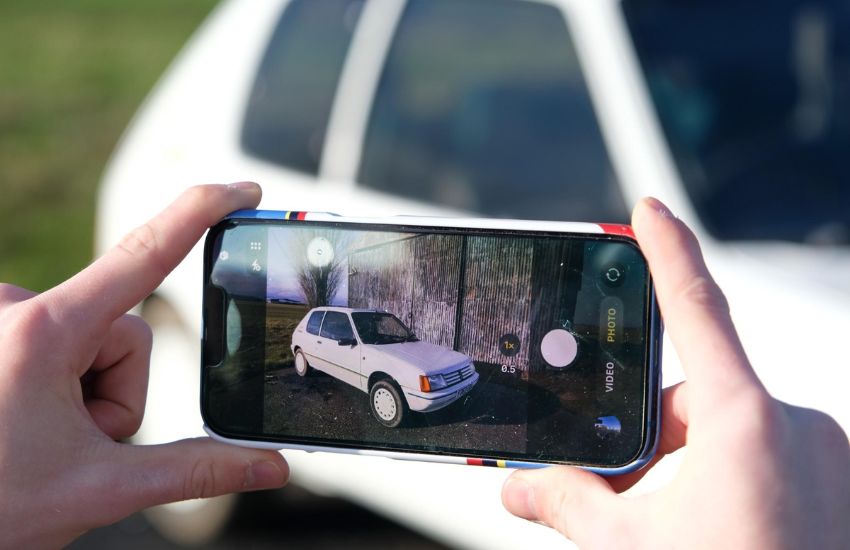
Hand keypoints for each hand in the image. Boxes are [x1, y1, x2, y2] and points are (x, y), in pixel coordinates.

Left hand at [0, 183, 288, 547]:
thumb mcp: (102, 487)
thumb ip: (196, 469)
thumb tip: (270, 464)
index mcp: (44, 333)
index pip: (145, 254)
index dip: (200, 214)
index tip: (240, 190)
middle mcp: (13, 309)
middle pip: (124, 334)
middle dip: (118, 393)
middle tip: (73, 443)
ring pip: (94, 341)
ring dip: (90, 392)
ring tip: (44, 436)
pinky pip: (61, 339)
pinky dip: (64, 381)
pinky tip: (27, 420)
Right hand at [502, 198, 849, 548]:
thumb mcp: (630, 548)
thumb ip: (569, 503)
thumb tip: (519, 487)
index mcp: (744, 421)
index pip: (694, 307)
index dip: (663, 249)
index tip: (645, 210)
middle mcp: (795, 427)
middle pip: (698, 394)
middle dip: (649, 432)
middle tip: (619, 485)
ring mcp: (824, 458)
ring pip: (730, 434)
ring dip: (686, 466)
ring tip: (663, 525)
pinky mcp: (835, 487)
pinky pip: (766, 459)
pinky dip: (726, 482)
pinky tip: (707, 529)